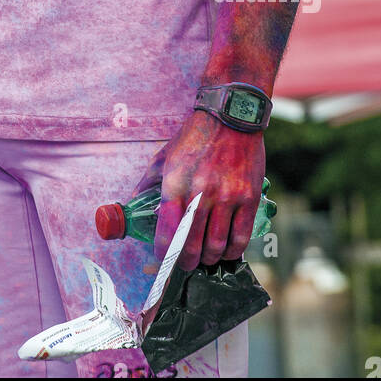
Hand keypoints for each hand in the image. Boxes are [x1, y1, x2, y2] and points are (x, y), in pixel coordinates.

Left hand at [146, 110, 264, 269]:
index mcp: (175, 184)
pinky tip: (226, 249)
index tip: (164, 259)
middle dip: (187, 262)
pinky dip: (232, 250)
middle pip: (193, 246)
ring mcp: (227, 197)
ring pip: (217, 246)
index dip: (165, 254)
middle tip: (186, 263)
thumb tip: (131, 203)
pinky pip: (241, 237)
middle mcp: (200, 193)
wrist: (230, 117)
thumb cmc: (194, 137)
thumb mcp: (164, 156)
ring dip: (210, 258)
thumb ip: (147, 183)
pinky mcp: (249, 198)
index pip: (168, 233)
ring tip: (206, 256)